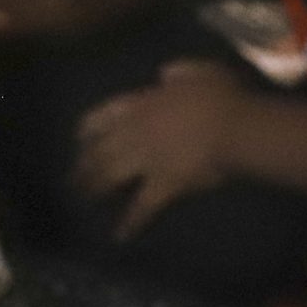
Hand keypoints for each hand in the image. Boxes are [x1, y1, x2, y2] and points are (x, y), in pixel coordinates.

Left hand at [73, 60, 245, 239]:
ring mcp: (147, 160)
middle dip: (84, 165)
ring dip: (95, 189)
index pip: (103, 115)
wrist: (234, 127)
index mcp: (143, 104)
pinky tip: (119, 235)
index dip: (88, 128)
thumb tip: (165, 74)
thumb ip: (179, 71)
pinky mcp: (163, 185)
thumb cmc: (222, 96)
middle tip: (72, 179)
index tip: (78, 139)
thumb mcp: (200, 70)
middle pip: (100, 150)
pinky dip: (130, 222)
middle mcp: (136, 132)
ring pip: (111, 176)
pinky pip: (141, 207)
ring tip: (83, 201)